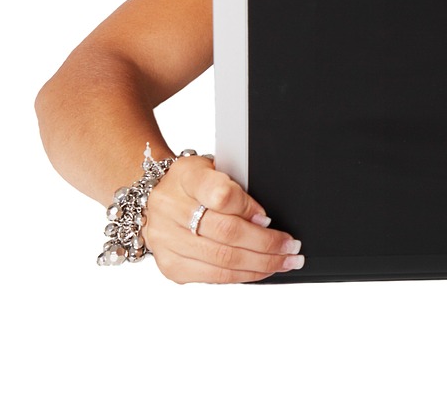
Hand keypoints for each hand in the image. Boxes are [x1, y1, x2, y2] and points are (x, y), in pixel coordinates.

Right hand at [141, 155, 304, 283]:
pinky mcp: (171, 265)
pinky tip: (260, 270)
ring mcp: (167, 240)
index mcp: (187, 176)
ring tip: (284, 262)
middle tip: (291, 247)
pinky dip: (242, 275)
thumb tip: (263, 220)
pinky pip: (214, 276)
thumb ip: (236, 189)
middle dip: (267, 244)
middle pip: (227, 233)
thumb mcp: (215, 170)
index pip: (221, 194)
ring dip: (261, 264)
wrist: (155, 199)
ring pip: (223, 259)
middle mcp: (171, 208)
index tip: (269, 218)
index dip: (249, 209)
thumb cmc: (193, 184)